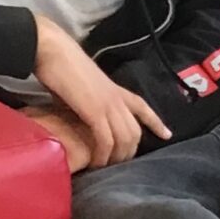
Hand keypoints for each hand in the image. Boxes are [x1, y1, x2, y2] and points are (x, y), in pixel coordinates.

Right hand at [31, 16, 171, 167]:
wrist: (52, 50)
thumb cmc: (60, 65)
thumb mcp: (81, 87)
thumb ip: (86, 101)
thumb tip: (79, 116)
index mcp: (114, 89)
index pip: (142, 106)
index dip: (156, 122)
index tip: (167, 134)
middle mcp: (116, 98)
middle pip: (135, 131)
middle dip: (130, 152)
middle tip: (116, 165)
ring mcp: (108, 104)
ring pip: (125, 138)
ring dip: (117, 157)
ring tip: (106, 168)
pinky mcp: (95, 111)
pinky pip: (106, 140)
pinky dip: (103, 155)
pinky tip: (96, 163)